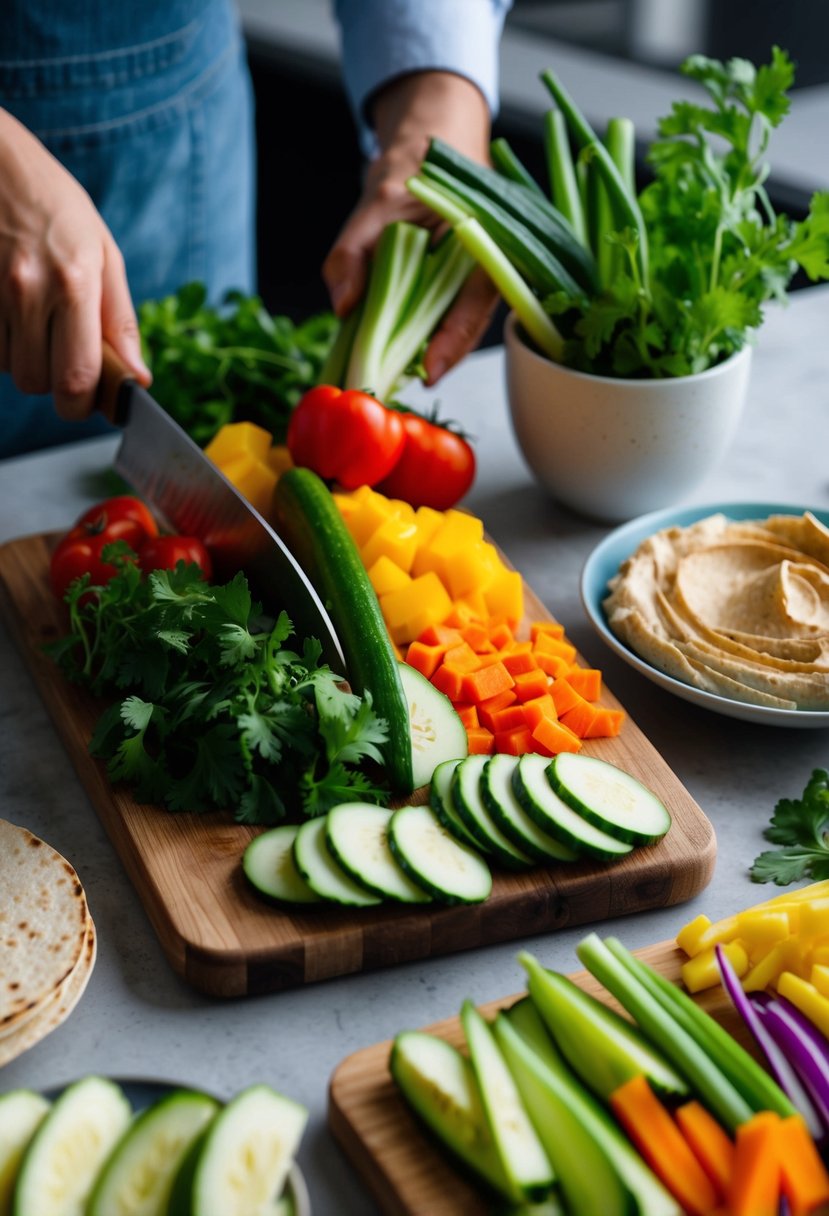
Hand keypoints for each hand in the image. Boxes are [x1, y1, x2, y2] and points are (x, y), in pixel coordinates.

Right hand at [0, 109, 149, 419]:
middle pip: (38, 382)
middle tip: (64, 356)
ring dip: (26, 360)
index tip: (91, 400)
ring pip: (8, 368)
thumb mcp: (102, 251)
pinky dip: (1, 343)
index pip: (78, 377)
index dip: (84, 404)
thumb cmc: (52, 202)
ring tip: (34, 320)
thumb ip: (120, 320)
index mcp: (73, 281)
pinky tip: (9, 312)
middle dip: (55, 383)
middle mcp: (27, 289)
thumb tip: (137, 378)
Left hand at [323, 72, 498, 385]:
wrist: (428, 150)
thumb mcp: (377, 201)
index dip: (452, 343)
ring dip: (421, 351)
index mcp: (485, 243)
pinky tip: (391, 349)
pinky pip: (436, 320)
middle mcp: (485, 268)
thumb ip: (354, 250)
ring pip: (451, 329)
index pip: (474, 306)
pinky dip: (413, 336)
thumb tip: (343, 305)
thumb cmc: (416, 169)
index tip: (428, 371)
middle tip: (395, 382)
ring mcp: (469, 282)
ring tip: (389, 372)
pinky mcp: (450, 291)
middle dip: (432, 359)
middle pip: (464, 327)